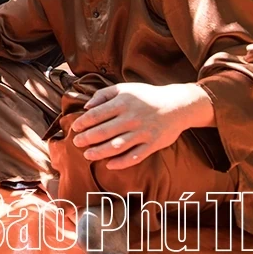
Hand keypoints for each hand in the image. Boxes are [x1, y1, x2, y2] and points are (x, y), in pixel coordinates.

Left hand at [70, 83, 213, 169]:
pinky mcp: (152, 145)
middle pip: (103, 132)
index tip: (74, 128)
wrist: (177, 105)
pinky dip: (121, 162)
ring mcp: (142, 133)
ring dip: (99, 152)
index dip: (83, 123)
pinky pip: (135, 156)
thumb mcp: (124, 88)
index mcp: (122, 103)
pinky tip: (109, 165)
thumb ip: (103, 95)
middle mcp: (131, 118)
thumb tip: (86, 107)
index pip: (96, 114)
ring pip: (117, 146)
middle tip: (76, 143)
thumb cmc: (146, 96)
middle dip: (87, 139)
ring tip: (87, 155)